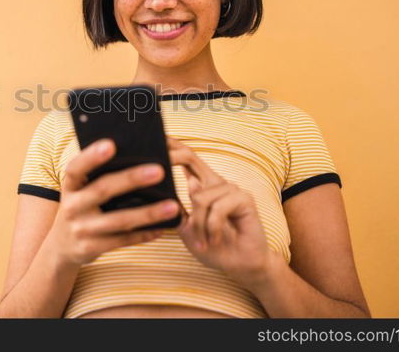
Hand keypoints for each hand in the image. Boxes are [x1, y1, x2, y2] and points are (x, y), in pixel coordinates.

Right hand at [47, 138, 179, 266]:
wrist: (61, 247)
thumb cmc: (80, 208)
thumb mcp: (78, 191)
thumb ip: (96, 176)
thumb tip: (134, 156)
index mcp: (70, 186)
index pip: (77, 168)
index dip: (92, 156)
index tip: (111, 144)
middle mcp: (72, 206)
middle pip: (103, 190)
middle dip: (132, 179)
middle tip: (159, 170)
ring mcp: (81, 229)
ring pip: (119, 220)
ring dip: (148, 213)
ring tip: (173, 205)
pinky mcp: (91, 248)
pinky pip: (123, 240)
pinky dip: (145, 234)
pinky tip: (163, 227)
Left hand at [167, 136, 275, 287]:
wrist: (241, 265)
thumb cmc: (213, 246)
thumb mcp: (187, 228)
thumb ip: (178, 207)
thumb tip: (174, 185)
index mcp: (201, 184)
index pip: (184, 158)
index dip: (171, 145)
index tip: (154, 133)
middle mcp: (215, 181)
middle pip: (190, 158)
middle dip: (172, 157)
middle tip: (159, 158)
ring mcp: (230, 188)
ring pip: (199, 198)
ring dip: (198, 226)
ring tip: (203, 242)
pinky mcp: (244, 198)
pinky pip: (217, 209)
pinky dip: (212, 228)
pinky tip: (215, 239)